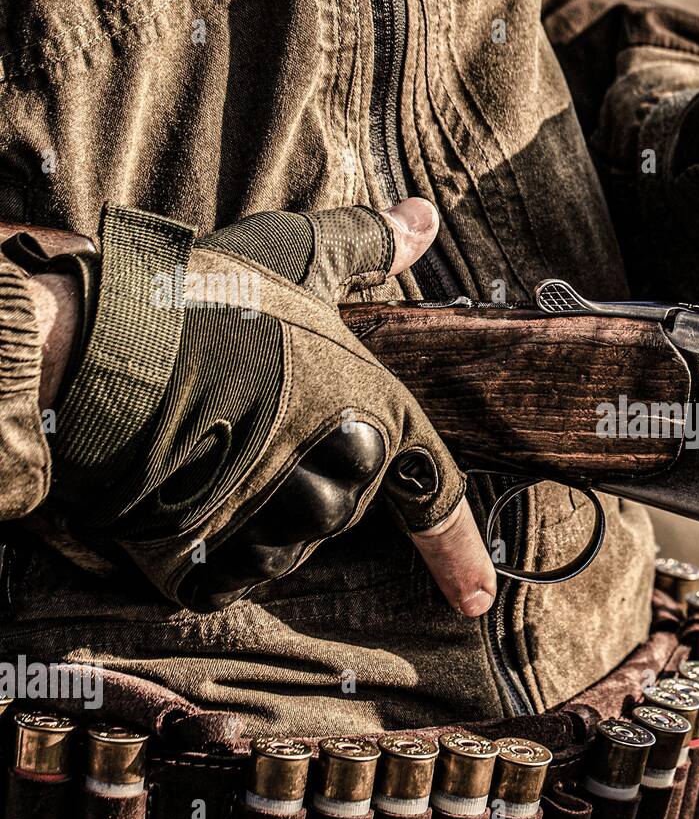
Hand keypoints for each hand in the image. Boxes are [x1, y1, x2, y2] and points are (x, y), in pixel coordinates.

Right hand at [30, 198, 495, 614]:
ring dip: (255, 511)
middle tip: (247, 423)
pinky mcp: (208, 559)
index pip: (431, 491)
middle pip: (339, 507)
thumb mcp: (294, 255)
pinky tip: (184, 497)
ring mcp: (275, 518)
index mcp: (375, 410)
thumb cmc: (203, 299)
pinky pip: (227, 573)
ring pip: (284, 543)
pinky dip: (209, 547)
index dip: (456, 552)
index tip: (475, 601)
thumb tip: (424, 217)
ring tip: (210, 447)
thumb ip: (365, 246)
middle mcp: (340, 471)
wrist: (102, 344)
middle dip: (302, 478)